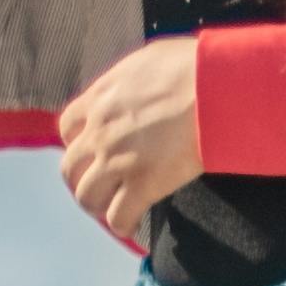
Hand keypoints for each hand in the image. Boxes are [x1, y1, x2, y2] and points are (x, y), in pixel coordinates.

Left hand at [53, 36, 210, 245]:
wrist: (217, 87)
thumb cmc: (195, 66)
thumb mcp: (150, 60)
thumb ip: (132, 81)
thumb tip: (140, 87)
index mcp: (100, 98)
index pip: (68, 127)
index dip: (79, 143)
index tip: (93, 150)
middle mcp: (100, 131)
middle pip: (70, 167)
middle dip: (82, 179)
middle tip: (99, 185)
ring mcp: (118, 160)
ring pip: (87, 196)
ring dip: (99, 205)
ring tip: (113, 209)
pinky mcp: (143, 185)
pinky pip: (119, 217)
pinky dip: (124, 224)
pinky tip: (133, 225)